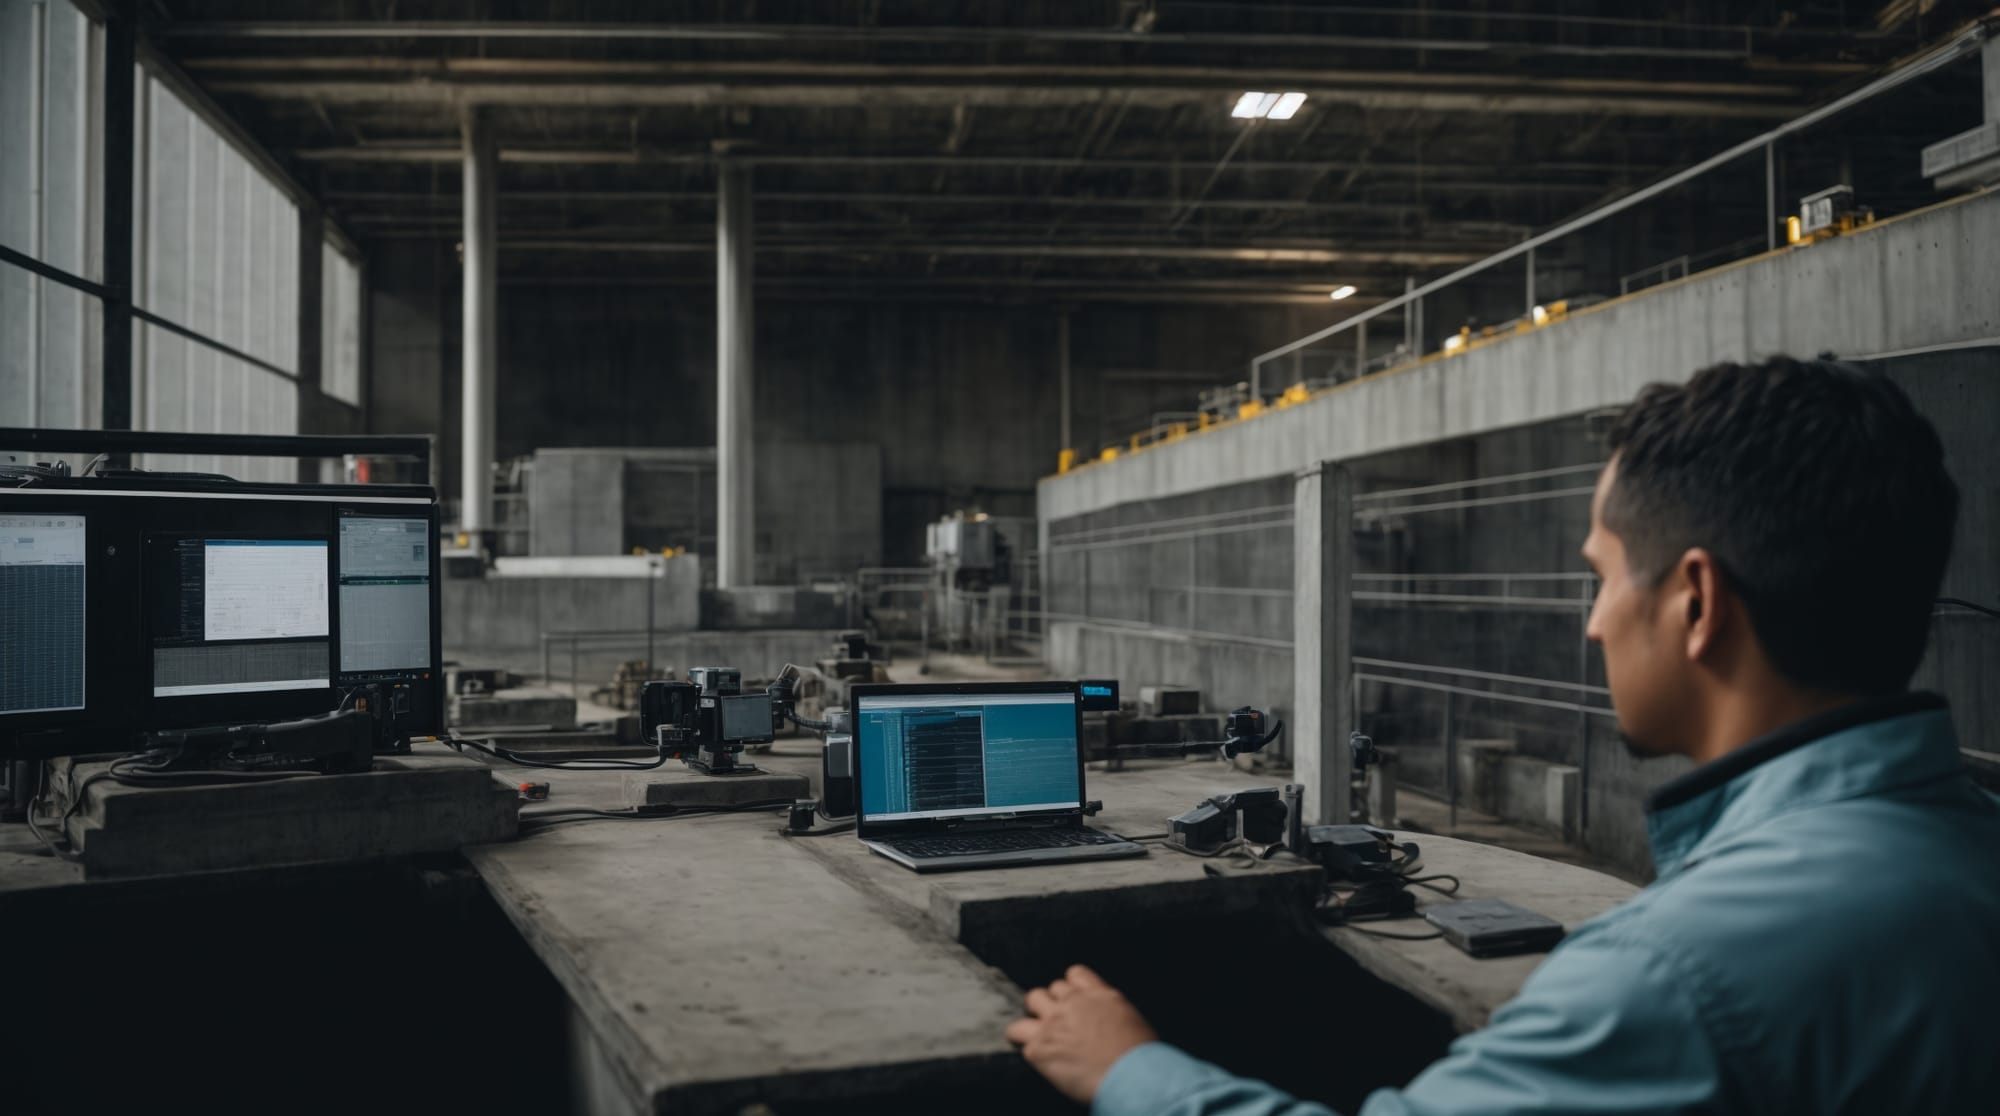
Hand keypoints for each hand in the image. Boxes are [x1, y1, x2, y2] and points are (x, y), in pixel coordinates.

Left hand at [1006, 964, 1158, 1103]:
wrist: (1130, 1076)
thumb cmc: (1139, 1057)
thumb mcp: (1132, 1020)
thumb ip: (1111, 1012)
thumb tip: (1106, 1022)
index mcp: (1099, 995)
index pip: (1075, 975)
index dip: (1070, 988)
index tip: (1071, 1001)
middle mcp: (1074, 1003)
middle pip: (1049, 989)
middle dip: (1049, 1003)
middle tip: (1054, 1023)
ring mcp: (1053, 1022)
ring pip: (1030, 1001)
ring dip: (1033, 1014)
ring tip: (1035, 1033)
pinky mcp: (1039, 1047)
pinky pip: (1018, 1036)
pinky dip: (1025, 1045)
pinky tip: (1034, 1056)